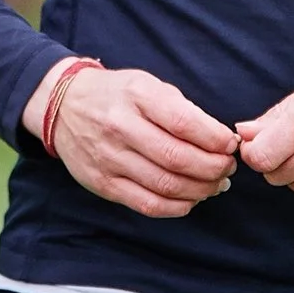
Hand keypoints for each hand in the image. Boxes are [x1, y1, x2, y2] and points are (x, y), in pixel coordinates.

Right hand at [24, 58, 237, 217]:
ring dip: (201, 190)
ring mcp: (109, 159)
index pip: (184, 123)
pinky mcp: (103, 184)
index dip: (215, 139)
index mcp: (136, 96)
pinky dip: (177, 207)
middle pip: (178, 159)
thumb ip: (182, 110)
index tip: (230, 145)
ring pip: (166, 186)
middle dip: (214, 168)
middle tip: (228, 168)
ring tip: (215, 185)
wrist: (63, 106)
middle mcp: (120, 127)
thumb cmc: (117, 94)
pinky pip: (148, 205)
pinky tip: (191, 199)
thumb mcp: (148, 85)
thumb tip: (221, 141)